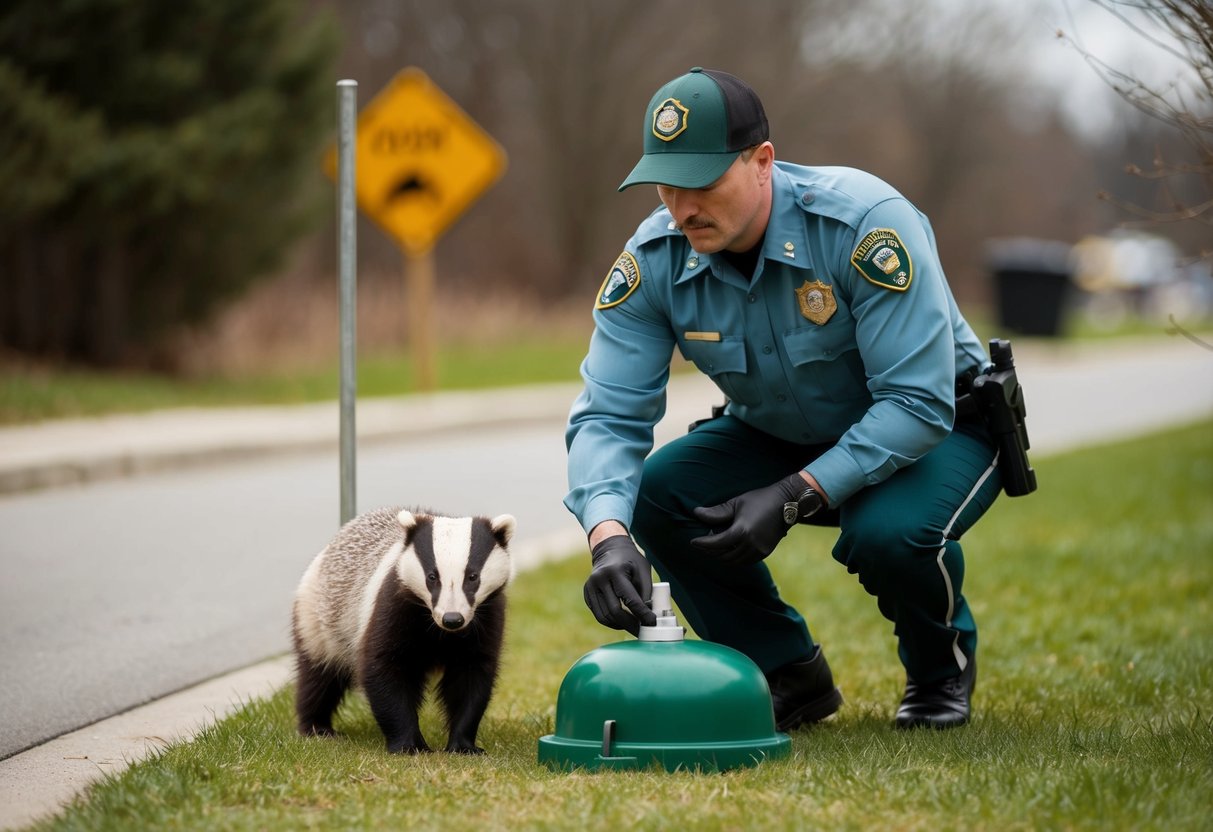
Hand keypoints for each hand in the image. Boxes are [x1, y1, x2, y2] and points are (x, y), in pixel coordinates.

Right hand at [584, 535, 656, 635]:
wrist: (609, 548)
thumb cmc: (630, 560)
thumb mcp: (643, 569)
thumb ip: (646, 591)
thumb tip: (648, 615)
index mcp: (615, 571)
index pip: (629, 599)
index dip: (642, 614)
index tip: (652, 622)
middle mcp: (599, 579)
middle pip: (615, 611)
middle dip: (631, 624)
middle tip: (642, 631)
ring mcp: (590, 587)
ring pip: (604, 617)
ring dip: (620, 625)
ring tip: (633, 626)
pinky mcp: (587, 593)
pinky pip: (599, 614)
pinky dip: (611, 622)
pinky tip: (622, 621)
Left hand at [690, 473, 808, 565]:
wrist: (786, 502)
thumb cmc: (759, 499)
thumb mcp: (736, 503)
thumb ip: (717, 512)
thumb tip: (696, 513)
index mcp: (742, 531)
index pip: (717, 543)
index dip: (703, 544)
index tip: (693, 542)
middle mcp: (751, 544)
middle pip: (724, 555)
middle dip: (711, 551)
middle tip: (703, 543)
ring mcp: (759, 550)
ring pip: (734, 561)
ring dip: (723, 556)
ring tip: (715, 547)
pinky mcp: (765, 552)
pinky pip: (746, 561)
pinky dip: (735, 558)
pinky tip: (730, 549)